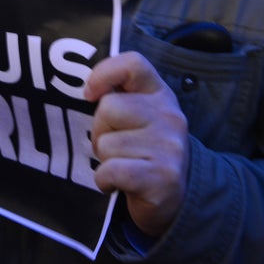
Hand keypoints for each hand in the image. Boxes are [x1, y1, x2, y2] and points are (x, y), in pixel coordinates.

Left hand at [84, 51, 188, 236]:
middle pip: (108, 107)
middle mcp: (170, 116)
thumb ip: (118, 97)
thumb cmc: (143, 151)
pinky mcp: (162, 177)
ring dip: (104, 159)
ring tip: (123, 166)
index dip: (104, 73)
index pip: (133, 64)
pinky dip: (105, 181)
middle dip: (100, 130)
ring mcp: (169, 147)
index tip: (90, 95)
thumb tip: (88, 90)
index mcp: (160, 94)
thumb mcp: (139, 117)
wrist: (175, 199)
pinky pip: (110, 171)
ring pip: (106, 143)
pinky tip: (119, 184)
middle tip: (114, 147)